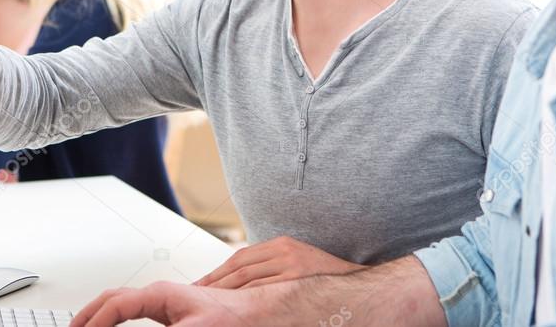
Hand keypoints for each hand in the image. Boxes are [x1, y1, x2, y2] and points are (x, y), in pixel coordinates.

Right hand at [72, 281, 262, 326]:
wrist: (253, 314)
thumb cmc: (229, 317)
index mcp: (159, 294)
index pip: (115, 305)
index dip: (96, 321)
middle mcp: (158, 295)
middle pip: (112, 300)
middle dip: (89, 315)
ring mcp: (163, 303)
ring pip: (121, 305)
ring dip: (101, 316)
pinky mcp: (169, 313)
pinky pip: (133, 313)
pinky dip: (117, 320)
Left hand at [195, 236, 364, 288]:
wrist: (357, 285)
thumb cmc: (324, 277)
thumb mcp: (297, 262)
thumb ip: (271, 265)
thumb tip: (239, 280)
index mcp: (282, 244)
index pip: (240, 258)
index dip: (217, 272)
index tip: (201, 285)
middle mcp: (285, 252)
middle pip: (240, 268)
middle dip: (215, 284)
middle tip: (198, 298)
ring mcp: (292, 267)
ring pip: (248, 280)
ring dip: (225, 294)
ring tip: (210, 305)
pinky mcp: (298, 281)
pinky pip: (263, 292)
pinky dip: (245, 301)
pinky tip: (234, 310)